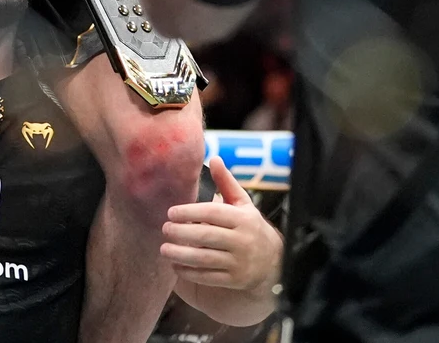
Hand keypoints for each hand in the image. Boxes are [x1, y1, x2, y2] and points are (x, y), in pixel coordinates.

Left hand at [162, 156, 283, 325]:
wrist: (275, 262)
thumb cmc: (251, 227)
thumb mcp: (243, 203)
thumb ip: (227, 182)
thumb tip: (214, 158)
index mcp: (243, 218)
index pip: (213, 213)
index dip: (190, 212)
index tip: (171, 212)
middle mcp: (242, 240)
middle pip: (206, 236)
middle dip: (182, 233)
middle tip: (164, 229)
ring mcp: (239, 262)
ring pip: (205, 259)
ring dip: (181, 255)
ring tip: (164, 249)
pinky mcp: (234, 280)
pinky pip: (209, 277)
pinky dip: (190, 272)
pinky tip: (176, 266)